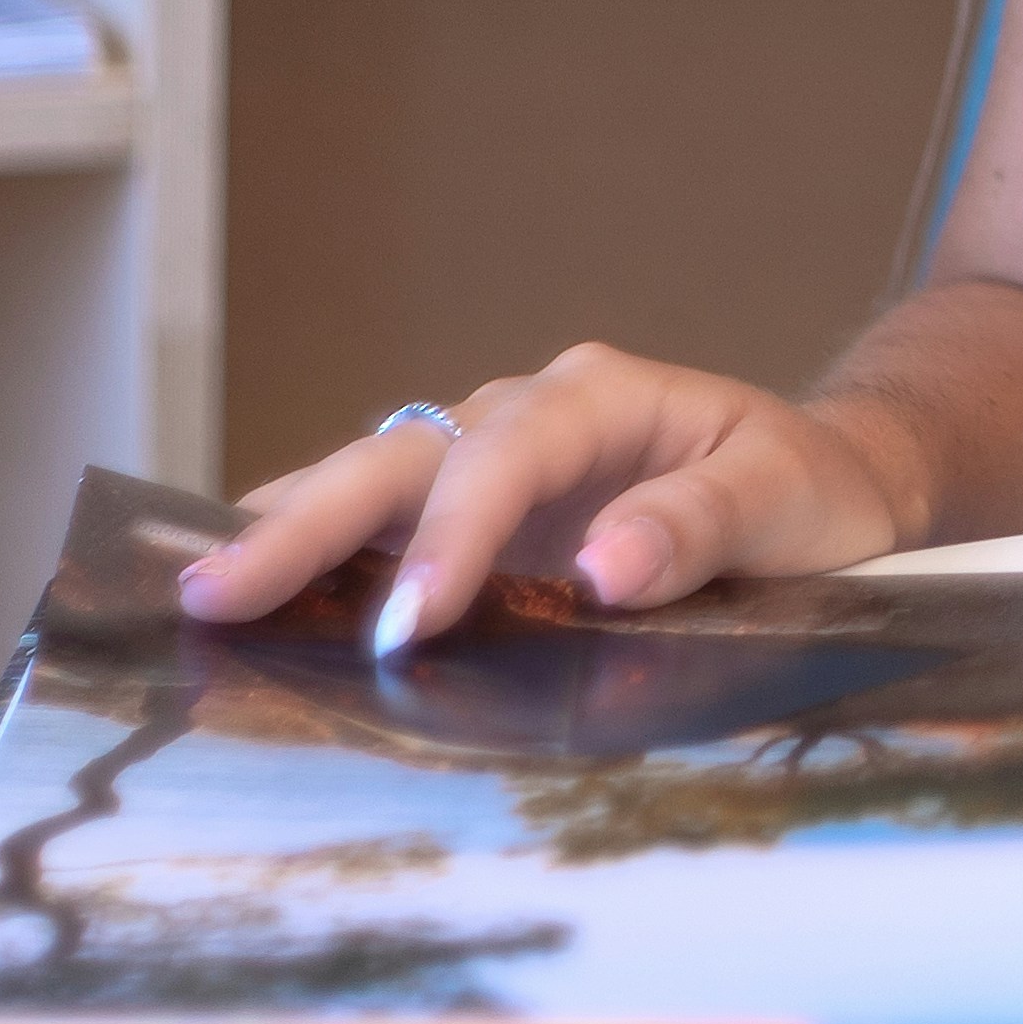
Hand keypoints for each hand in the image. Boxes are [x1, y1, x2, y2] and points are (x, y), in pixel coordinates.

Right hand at [172, 343, 921, 646]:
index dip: (449, 540)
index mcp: (599, 396)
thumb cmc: (808, 488)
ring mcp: (492, 460)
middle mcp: (526, 414)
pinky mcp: (479, 516)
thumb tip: (607, 561)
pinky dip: (319, 559)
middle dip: (306, 523)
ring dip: (287, 533)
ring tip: (194, 594)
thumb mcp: (788, 498)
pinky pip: (386, 525)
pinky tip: (250, 605)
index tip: (408, 627)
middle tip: (214, 594)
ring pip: (373, 482)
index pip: (502, 459)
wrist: (828, 481)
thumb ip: (703, 522)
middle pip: (402, 457)